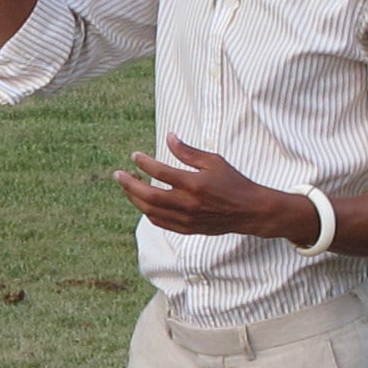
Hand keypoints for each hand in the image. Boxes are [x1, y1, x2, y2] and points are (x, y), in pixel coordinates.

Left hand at [113, 137, 315, 242]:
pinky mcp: (188, 229)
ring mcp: (186, 219)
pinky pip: (160, 222)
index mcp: (195, 184)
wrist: (249, 212)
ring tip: (128, 187)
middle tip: (118, 175)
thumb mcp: (214, 161)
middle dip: (129, 185)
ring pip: (151, 211)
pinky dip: (147, 212)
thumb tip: (169, 137)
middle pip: (148, 196)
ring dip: (135, 199)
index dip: (144, 163)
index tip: (135, 156)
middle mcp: (188, 204)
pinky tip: (143, 202)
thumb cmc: (233, 182)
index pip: (161, 172)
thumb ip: (189, 151)